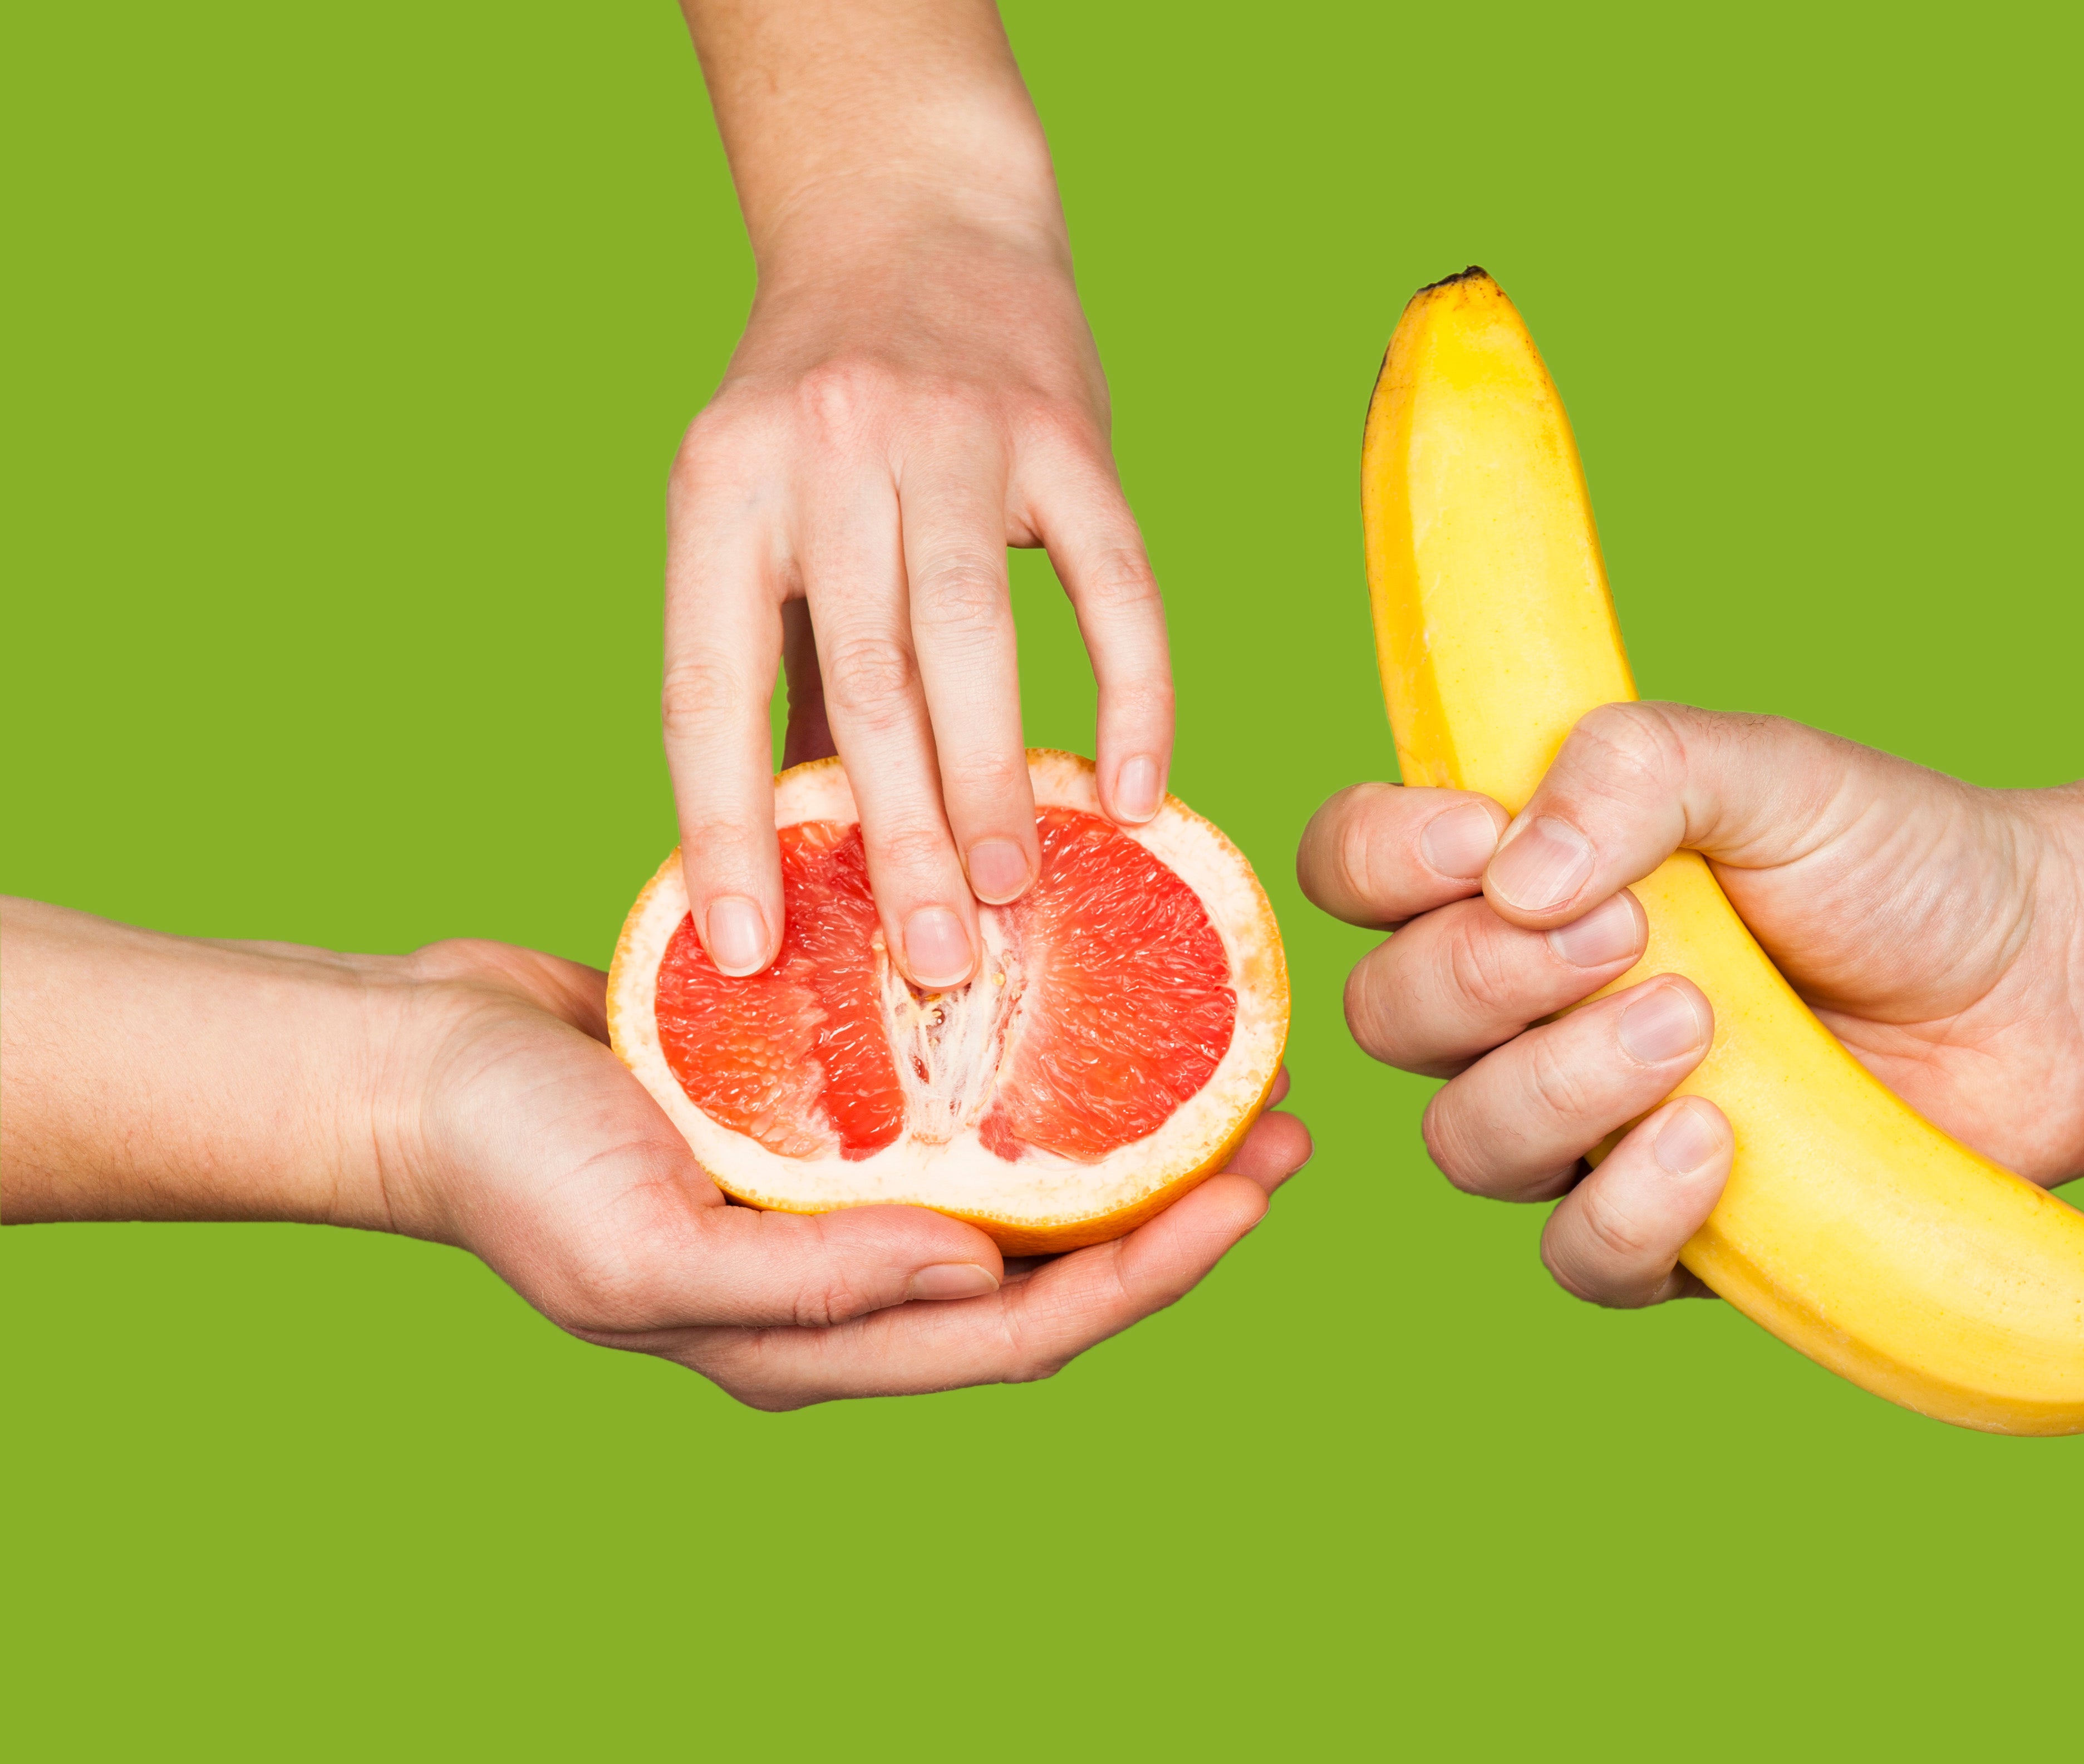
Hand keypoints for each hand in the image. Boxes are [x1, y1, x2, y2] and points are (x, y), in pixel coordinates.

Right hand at [389, 941, 1307, 1406]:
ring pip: (1015, 1187)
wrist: (415, 1064)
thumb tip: (981, 1280)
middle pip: (1049, 1265)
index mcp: (813, 1339)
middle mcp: (844, 1279)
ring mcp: (832, 1195)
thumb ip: (808, 1284)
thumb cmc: (507, 1163)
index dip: (1153, 1273)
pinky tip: (1092, 1012)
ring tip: (1226, 1066)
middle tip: (1283, 1127)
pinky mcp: (816, 1111)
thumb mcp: (640, 1247)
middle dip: (1176, 1210)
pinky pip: (952, 1106)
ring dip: (1126, 1137)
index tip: (1254, 1192)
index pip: (1025, 1332)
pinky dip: (1032, 1073)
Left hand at [667, 0, 1169, 989]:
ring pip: (972, 640)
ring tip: (1015, 902)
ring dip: (996, 785)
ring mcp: (955, 433)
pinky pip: (1113, 585)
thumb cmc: (829, 408)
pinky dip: (1132, 692)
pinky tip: (1139, 790)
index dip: (724, 829)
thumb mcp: (765, 513)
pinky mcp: (1069, 430)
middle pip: (861, 681)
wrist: (915, 213)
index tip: (745, 953)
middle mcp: (826, 453)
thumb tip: (814, 850)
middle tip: (934, 968)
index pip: (708, 687)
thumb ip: (789, 664)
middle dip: (895, 841)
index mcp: (722, 490)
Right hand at [1300, 701, 2083, 1308]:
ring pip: (1468, 1143)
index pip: (1357, 870)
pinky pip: (1577, 1256)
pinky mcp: (1670, 1232)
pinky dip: (1630, 1205)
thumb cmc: (1900, 860)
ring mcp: (1589, 1126)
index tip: (1481, 840)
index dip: (1379, 863)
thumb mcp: (1769, 768)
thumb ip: (1635, 767)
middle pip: (1389, 1019)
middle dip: (1484, 977)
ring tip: (1698, 1026)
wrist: (2055, 981)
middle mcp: (1527, 1006)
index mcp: (1522, 878)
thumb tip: (1513, 870)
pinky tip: (1719, 1142)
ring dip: (1562, 1084)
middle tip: (1632, 933)